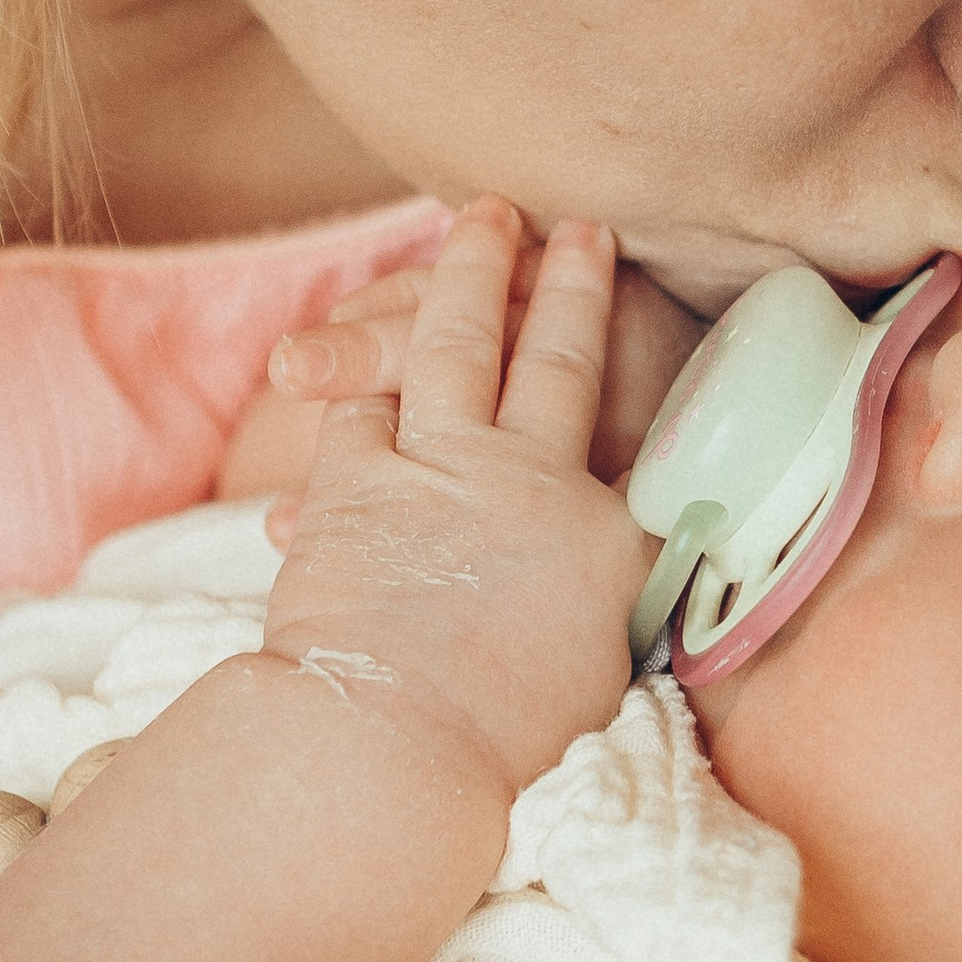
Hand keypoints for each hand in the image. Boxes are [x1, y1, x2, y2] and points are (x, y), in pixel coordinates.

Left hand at [260, 202, 649, 797]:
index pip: (617, 399)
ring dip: (455, 279)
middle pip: (536, 342)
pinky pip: (356, 414)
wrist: (396, 748)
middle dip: (542, 269)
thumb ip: (609, 583)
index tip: (603, 247)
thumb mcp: (599, 654)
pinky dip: (357, 384)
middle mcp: (518, 470)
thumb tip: (616, 554)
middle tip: (538, 213)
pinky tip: (344, 364)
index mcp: (595, 517)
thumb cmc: (511, 736)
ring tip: (470, 230)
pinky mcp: (352, 483)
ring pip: (444, 344)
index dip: (604, 310)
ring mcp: (430, 466)